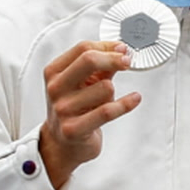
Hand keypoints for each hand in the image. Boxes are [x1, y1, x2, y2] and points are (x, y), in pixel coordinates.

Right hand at [38, 40, 141, 189]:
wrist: (62, 144)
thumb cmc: (74, 109)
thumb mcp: (82, 83)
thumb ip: (99, 66)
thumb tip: (120, 50)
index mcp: (54, 72)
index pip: (83, 48)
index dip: (107, 46)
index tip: (122, 49)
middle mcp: (56, 88)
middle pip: (89, 59)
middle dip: (114, 59)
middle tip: (128, 62)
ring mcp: (63, 109)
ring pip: (105, 87)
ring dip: (112, 93)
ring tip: (104, 102)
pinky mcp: (74, 129)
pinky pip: (108, 111)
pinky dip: (126, 103)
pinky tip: (135, 99)